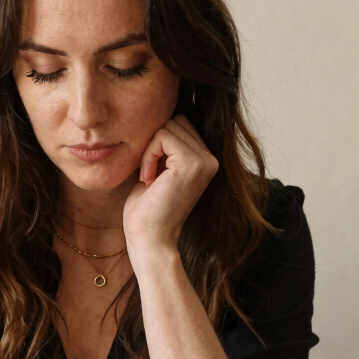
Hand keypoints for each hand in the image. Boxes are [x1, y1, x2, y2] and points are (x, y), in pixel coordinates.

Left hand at [123, 115, 218, 256]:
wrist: (150, 239)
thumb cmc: (147, 210)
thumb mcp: (158, 171)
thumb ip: (165, 148)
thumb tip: (157, 119)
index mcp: (205, 160)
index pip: (179, 125)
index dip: (158, 144)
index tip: (151, 174)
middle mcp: (210, 159)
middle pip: (175, 121)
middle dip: (154, 143)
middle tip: (149, 175)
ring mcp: (204, 161)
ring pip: (168, 126)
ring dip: (149, 150)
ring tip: (149, 178)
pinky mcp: (191, 163)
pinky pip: (162, 136)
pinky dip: (147, 155)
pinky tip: (148, 179)